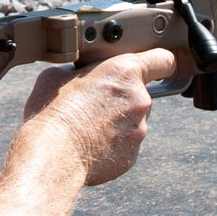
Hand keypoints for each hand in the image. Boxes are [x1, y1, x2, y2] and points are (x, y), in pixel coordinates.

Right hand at [20, 48, 175, 186]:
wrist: (53, 153)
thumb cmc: (54, 111)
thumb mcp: (57, 75)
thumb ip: (78, 71)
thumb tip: (74, 76)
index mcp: (125, 73)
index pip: (163, 60)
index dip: (161, 63)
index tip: (159, 68)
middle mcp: (140, 100)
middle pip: (140, 95)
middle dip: (121, 98)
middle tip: (93, 104)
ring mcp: (139, 129)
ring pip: (131, 122)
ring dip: (115, 123)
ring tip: (86, 128)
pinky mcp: (131, 155)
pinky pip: (124, 145)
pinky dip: (110, 145)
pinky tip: (88, 145)